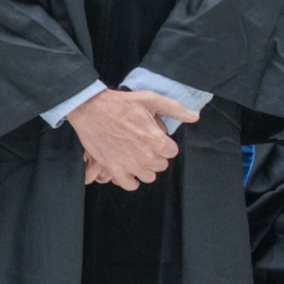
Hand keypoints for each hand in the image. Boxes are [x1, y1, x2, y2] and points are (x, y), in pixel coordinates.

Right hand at [66, 89, 196, 190]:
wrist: (90, 108)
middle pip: (161, 165)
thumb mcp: (149, 99)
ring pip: (148, 177)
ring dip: (144, 168)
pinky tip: (128, 168)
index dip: (164, 144)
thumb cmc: (119, 103)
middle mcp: (145, 156)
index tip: (154, 138)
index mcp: (156, 140)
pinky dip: (130, 180)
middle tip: (143, 144)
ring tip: (135, 156)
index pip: (172, 152)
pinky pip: (130, 185)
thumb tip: (194, 116)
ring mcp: (129, 165)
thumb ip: (174, 109)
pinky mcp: (114, 169)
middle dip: (155, 156)